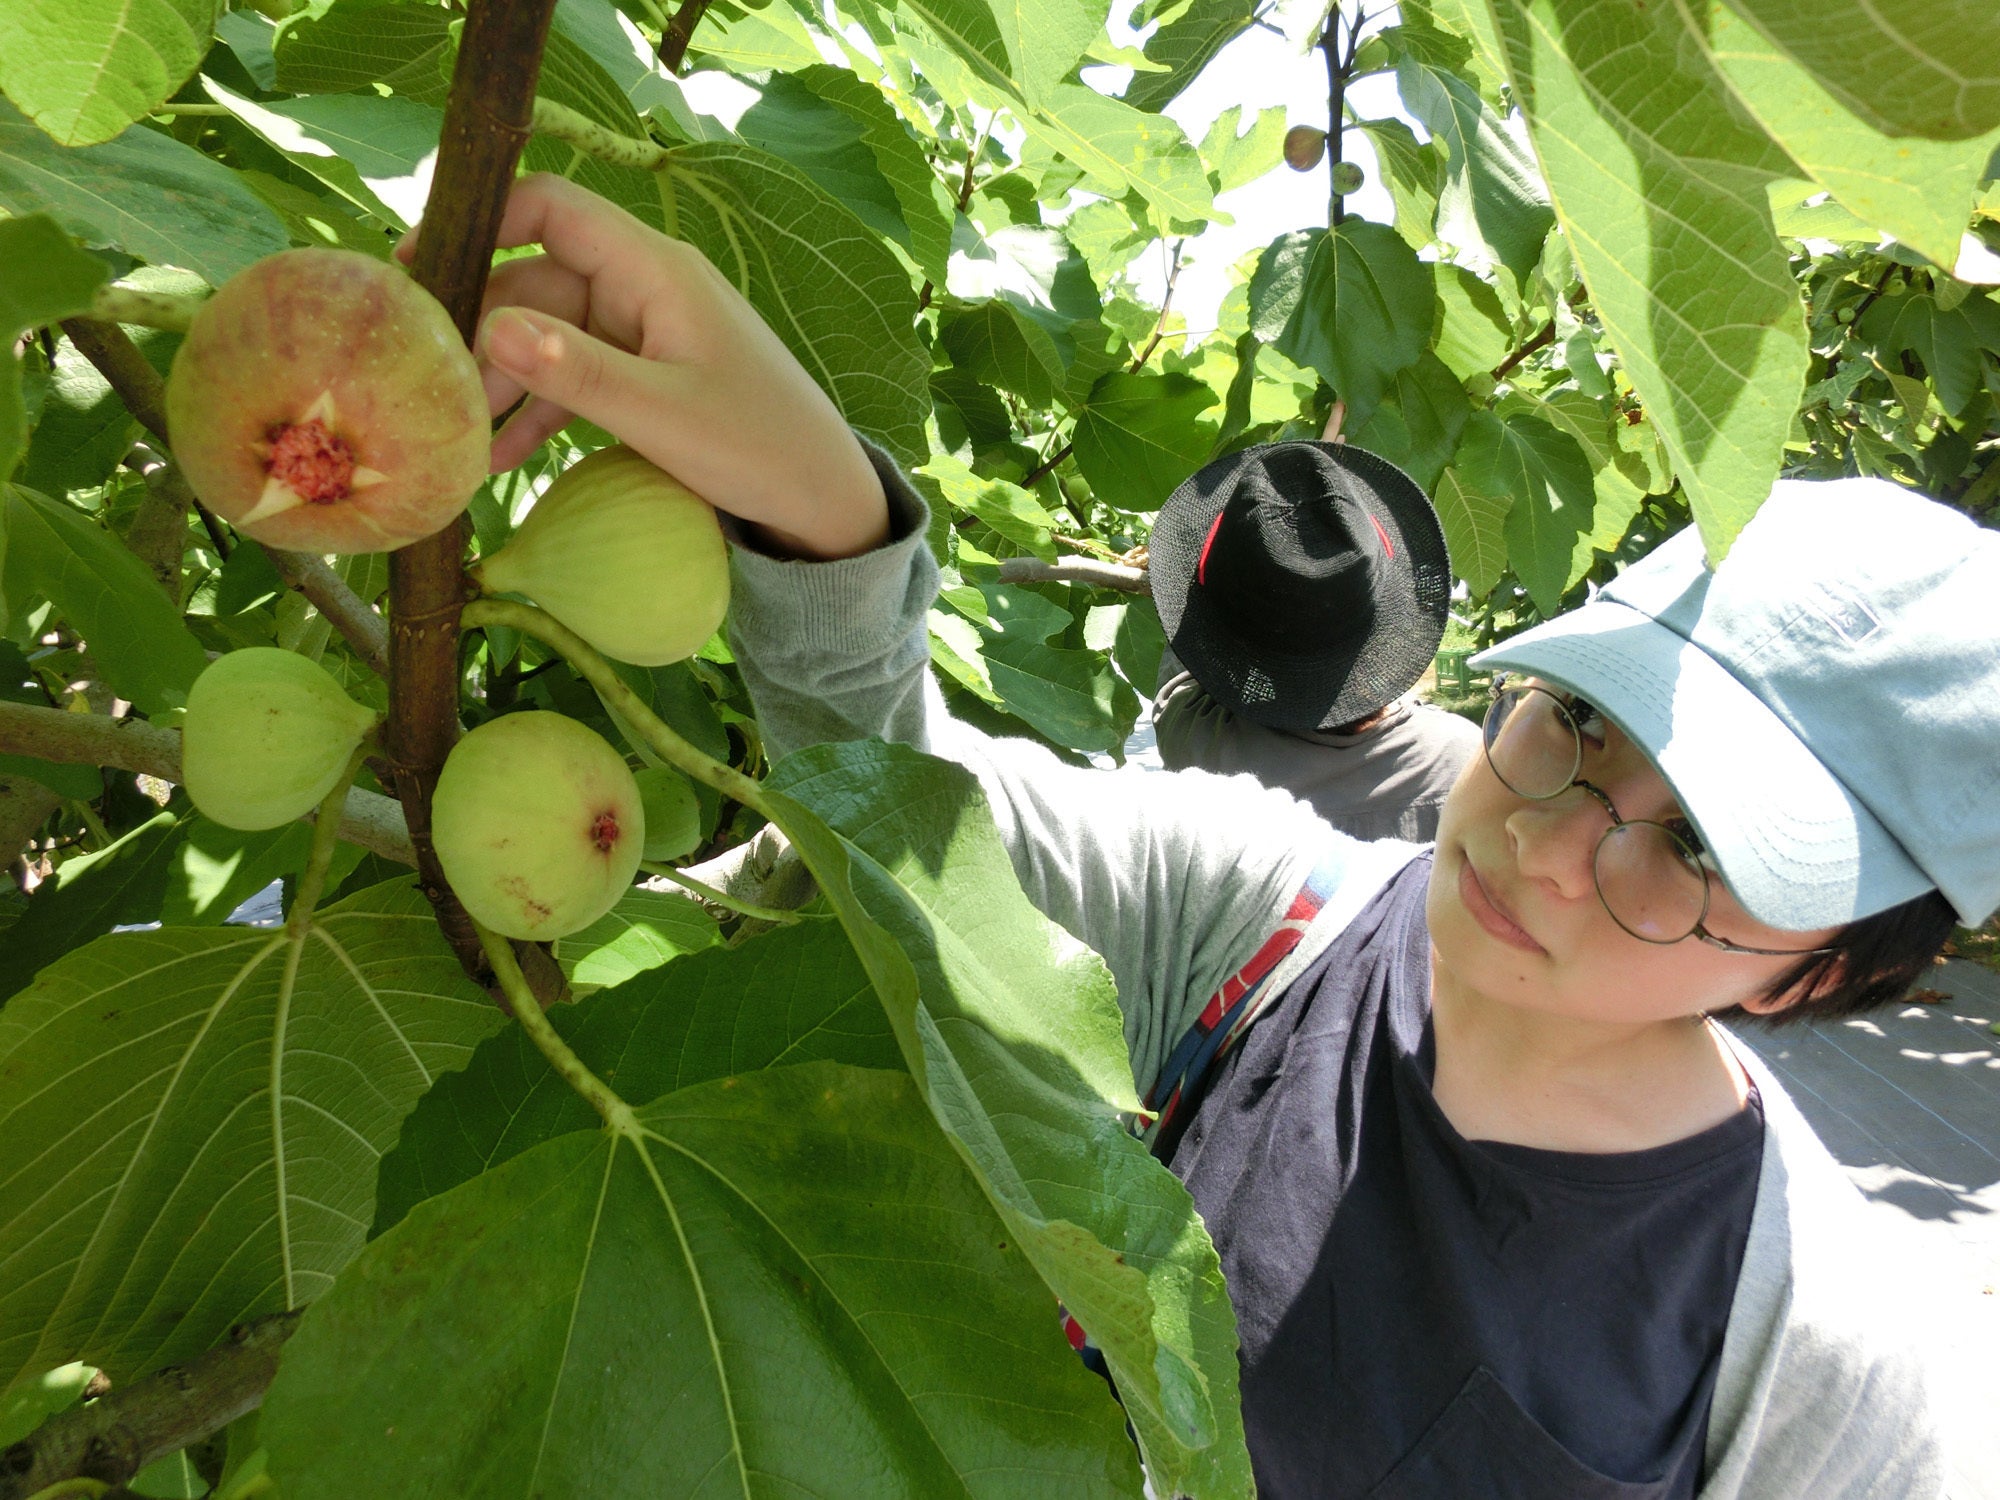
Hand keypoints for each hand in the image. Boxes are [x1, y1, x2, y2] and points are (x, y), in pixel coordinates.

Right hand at [398, 173, 888, 559]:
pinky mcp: (647, 377)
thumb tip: (491, 328)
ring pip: (549, 337)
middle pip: (536, 281)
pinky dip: (539, 411)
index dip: (482, 223)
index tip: (417, 265)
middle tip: (422, 380)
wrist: (824, 500)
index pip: (551, 209)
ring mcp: (645, 333)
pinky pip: (576, 379)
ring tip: (457, 436)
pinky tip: (498, 457)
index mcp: (654, 270)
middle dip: (479, 329)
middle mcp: (644, 288)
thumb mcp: (663, 414)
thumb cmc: (759, 447)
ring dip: (502, 382)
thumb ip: (577, 373)